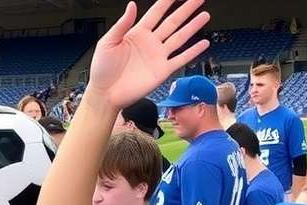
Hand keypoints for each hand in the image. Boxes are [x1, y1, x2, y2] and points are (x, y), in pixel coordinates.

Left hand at [87, 0, 209, 109]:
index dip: (167, 1)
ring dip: (192, 27)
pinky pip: (181, 59)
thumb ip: (122, 24)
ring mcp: (157, 57)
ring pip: (179, 38)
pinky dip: (193, 52)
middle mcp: (150, 43)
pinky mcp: (162, 71)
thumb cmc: (102, 69)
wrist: (106, 94)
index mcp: (137, 33)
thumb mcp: (108, 42)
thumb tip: (132, 4)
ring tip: (205, 15)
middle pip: (172, 21)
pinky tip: (203, 43)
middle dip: (186, 9)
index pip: (156, 12)